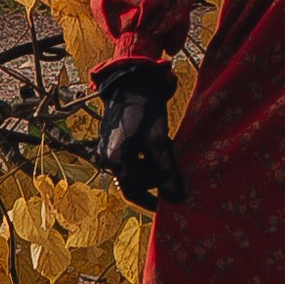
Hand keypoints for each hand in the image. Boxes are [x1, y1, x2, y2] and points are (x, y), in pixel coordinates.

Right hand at [93, 60, 187, 208]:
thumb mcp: (159, 142)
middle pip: (135, 180)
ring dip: (151, 164)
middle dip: (155, 176)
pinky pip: (130, 156)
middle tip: (171, 161)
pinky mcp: (112, 139)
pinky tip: (156, 139)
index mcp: (116, 161)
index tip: (169, 202)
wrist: (131, 81)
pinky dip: (145, 154)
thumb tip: (177, 197)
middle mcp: (107, 158)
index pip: (134, 193)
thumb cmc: (145, 111)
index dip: (152, 201)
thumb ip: (166, 172)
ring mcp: (107, 148)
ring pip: (134, 167)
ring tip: (165, 145)